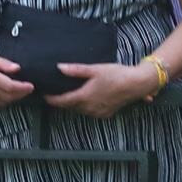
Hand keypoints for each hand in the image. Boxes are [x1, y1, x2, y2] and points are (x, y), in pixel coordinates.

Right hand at [0, 47, 33, 106]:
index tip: (30, 86)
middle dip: (20, 94)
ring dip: (12, 99)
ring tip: (19, 91)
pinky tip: (6, 94)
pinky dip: (2, 100)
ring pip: (0, 102)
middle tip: (27, 89)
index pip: (9, 86)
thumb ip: (3, 63)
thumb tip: (17, 68)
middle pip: (6, 97)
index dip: (22, 88)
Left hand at [44, 61, 160, 117]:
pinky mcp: (106, 114)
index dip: (52, 99)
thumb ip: (76, 70)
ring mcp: (98, 113)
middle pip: (71, 107)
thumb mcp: (95, 69)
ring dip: (74, 104)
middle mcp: (90, 108)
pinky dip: (85, 106)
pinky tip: (86, 98)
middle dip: (63, 101)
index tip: (44, 96)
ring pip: (80, 110)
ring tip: (69, 94)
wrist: (136, 84)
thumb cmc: (116, 74)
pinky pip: (90, 112)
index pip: (63, 101)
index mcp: (84, 97)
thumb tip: (59, 67)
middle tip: (55, 92)